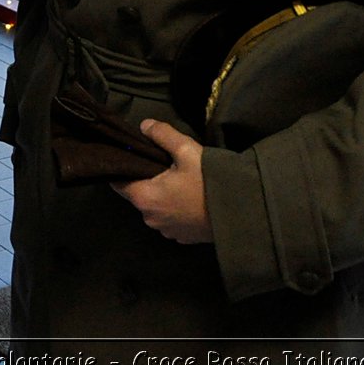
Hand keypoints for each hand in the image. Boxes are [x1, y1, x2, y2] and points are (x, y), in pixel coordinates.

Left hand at [113, 119, 211, 243]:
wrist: (245, 214)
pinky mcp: (184, 238)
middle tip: (163, 164)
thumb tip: (144, 126)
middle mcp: (150, 218)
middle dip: (147, 179)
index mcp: (144, 198)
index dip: (123, 168)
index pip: (118, 183)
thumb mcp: (187, 151)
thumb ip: (162, 135)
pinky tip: (191, 197)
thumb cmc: (211, 182)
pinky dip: (176, 208)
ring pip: (156, 207)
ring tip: (180, 180)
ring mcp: (168, 232)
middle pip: (138, 194)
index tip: (130, 157)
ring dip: (162, 195)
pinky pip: (171, 219)